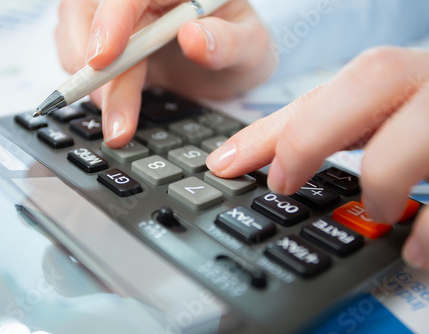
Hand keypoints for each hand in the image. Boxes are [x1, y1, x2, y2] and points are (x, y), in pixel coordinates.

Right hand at [56, 0, 276, 147]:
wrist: (231, 64)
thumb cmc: (242, 50)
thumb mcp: (252, 48)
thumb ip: (229, 42)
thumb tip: (192, 37)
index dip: (111, 21)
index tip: (101, 59)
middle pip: (92, 10)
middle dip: (92, 64)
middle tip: (106, 108)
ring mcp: (126, 15)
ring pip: (79, 31)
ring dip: (89, 78)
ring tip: (114, 119)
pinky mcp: (114, 38)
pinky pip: (81, 50)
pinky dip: (89, 80)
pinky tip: (108, 102)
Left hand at [207, 46, 428, 268]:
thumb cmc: (423, 122)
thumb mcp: (378, 124)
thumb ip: (329, 135)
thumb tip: (261, 164)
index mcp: (394, 78)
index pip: (318, 93)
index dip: (267, 130)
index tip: (224, 164)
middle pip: (372, 78)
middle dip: (314, 134)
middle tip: (285, 183)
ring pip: (422, 129)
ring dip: (384, 176)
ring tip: (375, 209)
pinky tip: (416, 252)